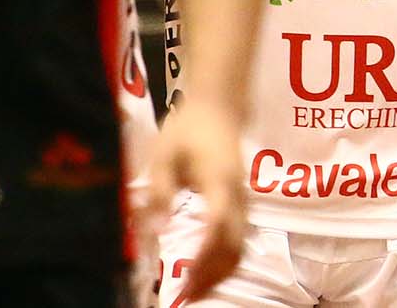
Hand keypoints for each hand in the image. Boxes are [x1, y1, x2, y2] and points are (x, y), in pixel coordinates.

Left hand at [143, 96, 245, 301]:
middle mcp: (237, 196)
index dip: (204, 257)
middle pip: (235, 246)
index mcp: (219, 182)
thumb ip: (158, 192)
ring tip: (193, 291)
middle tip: (185, 297)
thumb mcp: (163, 155)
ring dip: (219, 274)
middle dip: (212, 277)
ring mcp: (242, 200)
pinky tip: (203, 272)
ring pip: (240, 247)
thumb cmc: (188, 128)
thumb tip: (154, 231)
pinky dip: (224, 262)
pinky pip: (238, 240)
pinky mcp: (240, 203)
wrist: (219, 106)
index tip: (185, 282)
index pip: (218, 227)